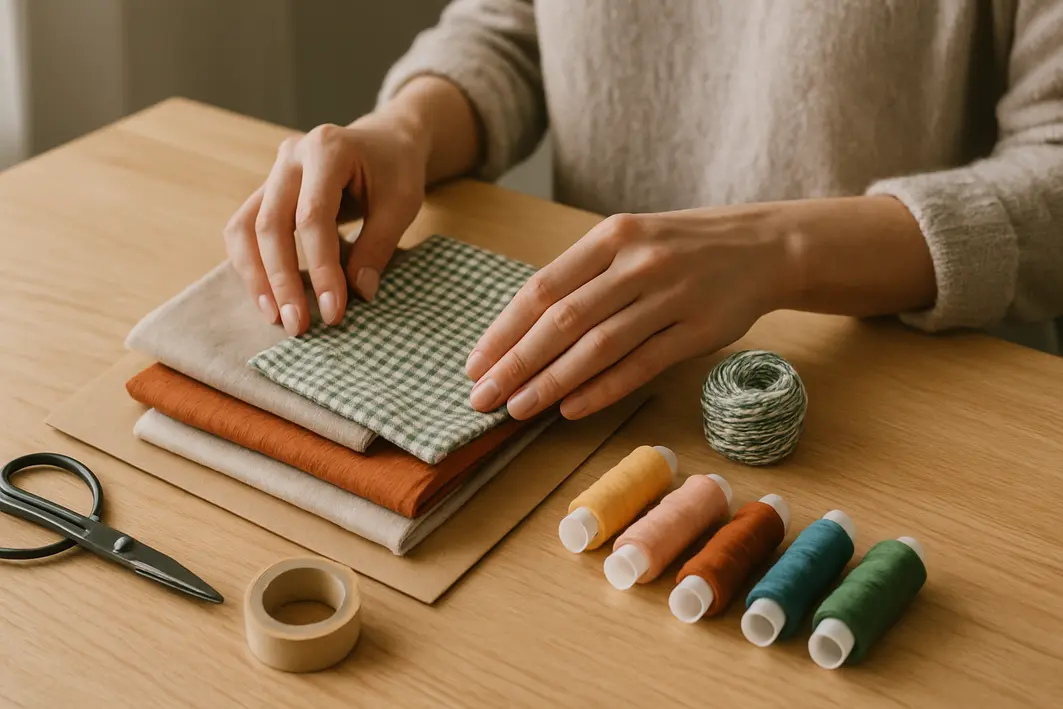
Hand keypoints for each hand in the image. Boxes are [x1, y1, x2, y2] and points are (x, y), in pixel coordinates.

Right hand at [223, 114, 427, 334]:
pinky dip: (251, 264)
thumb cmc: (395, 169)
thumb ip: (379, 244)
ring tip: (275, 316)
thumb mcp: (402, 202)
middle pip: (270, 224)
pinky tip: (268, 296)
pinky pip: (244, 229)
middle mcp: (290, 157)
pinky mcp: (266, 191)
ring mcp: (273, 173)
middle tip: (298, 325)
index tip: (334, 311)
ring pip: (245, 227)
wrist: (384, 140)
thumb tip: (359, 293)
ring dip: (255, 276)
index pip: (313, 217)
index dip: (321, 268)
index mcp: (326, 149)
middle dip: (282, 280)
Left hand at [464, 207, 793, 419]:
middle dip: (515, 363)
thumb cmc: (680, 250)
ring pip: (599, 345)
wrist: (764, 246)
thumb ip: (582, 279)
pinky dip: (603, 388)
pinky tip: (571, 408)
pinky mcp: (700, 328)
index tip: (475, 365)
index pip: (542, 288)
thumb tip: (521, 334)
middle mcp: (637, 262)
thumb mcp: (629, 244)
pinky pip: (642, 364)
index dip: (504, 331)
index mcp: (611, 237)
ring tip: (517, 409)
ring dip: (552, 382)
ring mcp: (672, 295)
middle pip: (563, 319)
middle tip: (482, 398)